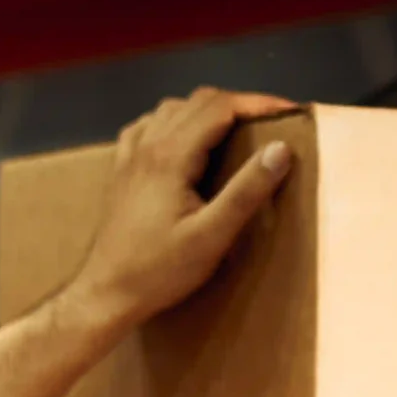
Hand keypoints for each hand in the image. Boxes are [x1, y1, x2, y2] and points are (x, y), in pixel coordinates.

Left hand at [62, 87, 297, 335]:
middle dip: (238, 105)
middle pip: (197, 102)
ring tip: (236, 131)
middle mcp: (147, 146)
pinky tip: (183, 140)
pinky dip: (172, 123)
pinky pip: (146, 128)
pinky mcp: (120, 172)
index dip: (258, 103)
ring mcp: (129, 158)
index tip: (291, 112)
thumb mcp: (211, 237)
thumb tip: (280, 149)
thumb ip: (246, 192)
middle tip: (271, 123)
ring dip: (207, 111)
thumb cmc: (159, 271)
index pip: (220, 106)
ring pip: (171, 110)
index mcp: (170, 155)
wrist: (105, 294)